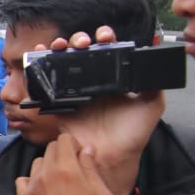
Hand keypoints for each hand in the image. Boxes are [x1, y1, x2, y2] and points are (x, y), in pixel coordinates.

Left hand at [16, 133, 113, 194]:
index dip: (74, 145)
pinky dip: (32, 182)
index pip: (64, 140)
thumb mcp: (103, 194)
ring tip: (59, 184)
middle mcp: (45, 175)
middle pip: (50, 150)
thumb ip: (91, 168)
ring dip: (48, 168)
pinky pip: (23, 181)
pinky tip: (43, 192)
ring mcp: (32, 189)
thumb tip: (85, 149)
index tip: (80, 157)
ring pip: (37, 165)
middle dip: (62, 154)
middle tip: (73, 171)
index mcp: (67, 169)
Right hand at [43, 26, 164, 194]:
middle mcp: (91, 83)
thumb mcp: (151, 105)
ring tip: (59, 45)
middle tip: (82, 43)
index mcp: (111, 79)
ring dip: (58, 48)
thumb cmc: (132, 135)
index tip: (105, 37)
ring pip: (61, 62)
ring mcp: (73, 92)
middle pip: (80, 51)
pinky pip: (45, 83)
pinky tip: (41, 55)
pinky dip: (38, 66)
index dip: (104, 38)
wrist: (111, 157)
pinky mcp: (58, 104)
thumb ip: (154, 84)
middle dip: (78, 40)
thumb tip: (156, 61)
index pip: (105, 50)